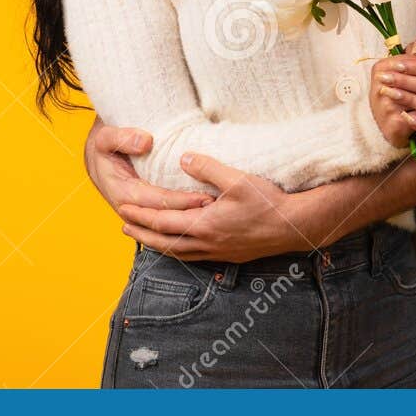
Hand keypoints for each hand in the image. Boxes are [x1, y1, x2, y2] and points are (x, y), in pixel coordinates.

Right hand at [83, 117, 212, 216]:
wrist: (97, 156)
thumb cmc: (104, 146)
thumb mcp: (106, 137)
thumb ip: (122, 138)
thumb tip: (145, 142)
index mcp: (122, 194)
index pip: (158, 202)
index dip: (182, 202)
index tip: (204, 197)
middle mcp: (132, 209)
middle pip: (166, 217)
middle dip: (192, 214)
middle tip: (220, 207)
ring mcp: (139, 212)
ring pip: (168, 223)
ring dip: (191, 218)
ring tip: (218, 211)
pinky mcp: (147, 209)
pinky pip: (168, 217)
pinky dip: (186, 217)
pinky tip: (206, 212)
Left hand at [115, 153, 317, 261]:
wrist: (293, 227)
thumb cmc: (268, 202)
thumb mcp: (237, 179)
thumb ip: (207, 168)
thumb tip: (182, 158)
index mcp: (204, 225)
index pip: (162, 221)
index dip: (141, 215)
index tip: (123, 208)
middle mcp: (206, 243)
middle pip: (164, 241)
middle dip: (141, 232)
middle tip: (123, 223)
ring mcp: (217, 252)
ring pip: (177, 252)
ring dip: (156, 243)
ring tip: (142, 236)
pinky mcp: (227, 255)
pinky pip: (192, 257)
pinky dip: (176, 251)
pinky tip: (177, 245)